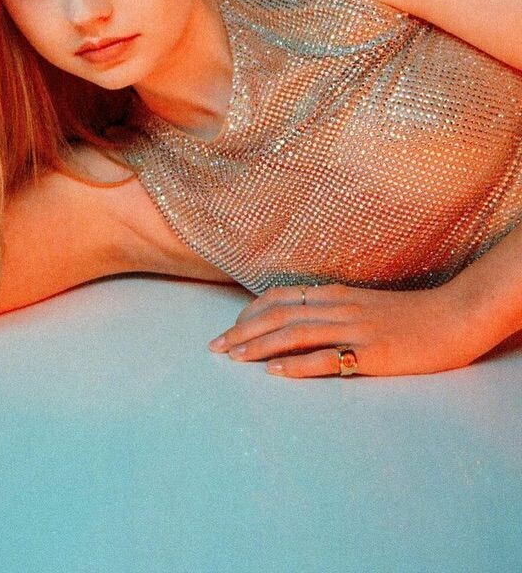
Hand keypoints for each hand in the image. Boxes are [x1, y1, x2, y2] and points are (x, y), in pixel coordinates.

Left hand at [208, 282, 483, 378]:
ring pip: (294, 333)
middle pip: (278, 315)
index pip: (280, 298)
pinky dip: (296, 365)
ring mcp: (353, 328)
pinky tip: (274, 373)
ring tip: (233, 358)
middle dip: (242, 331)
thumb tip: (301, 316)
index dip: (250, 312)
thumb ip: (333, 307)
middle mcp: (337, 306)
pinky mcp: (370, 353)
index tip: (228, 328)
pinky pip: (327, 358)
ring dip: (259, 346)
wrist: (451, 317)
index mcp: (334, 293)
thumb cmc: (409, 314)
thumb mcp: (363, 302)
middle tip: (215, 348)